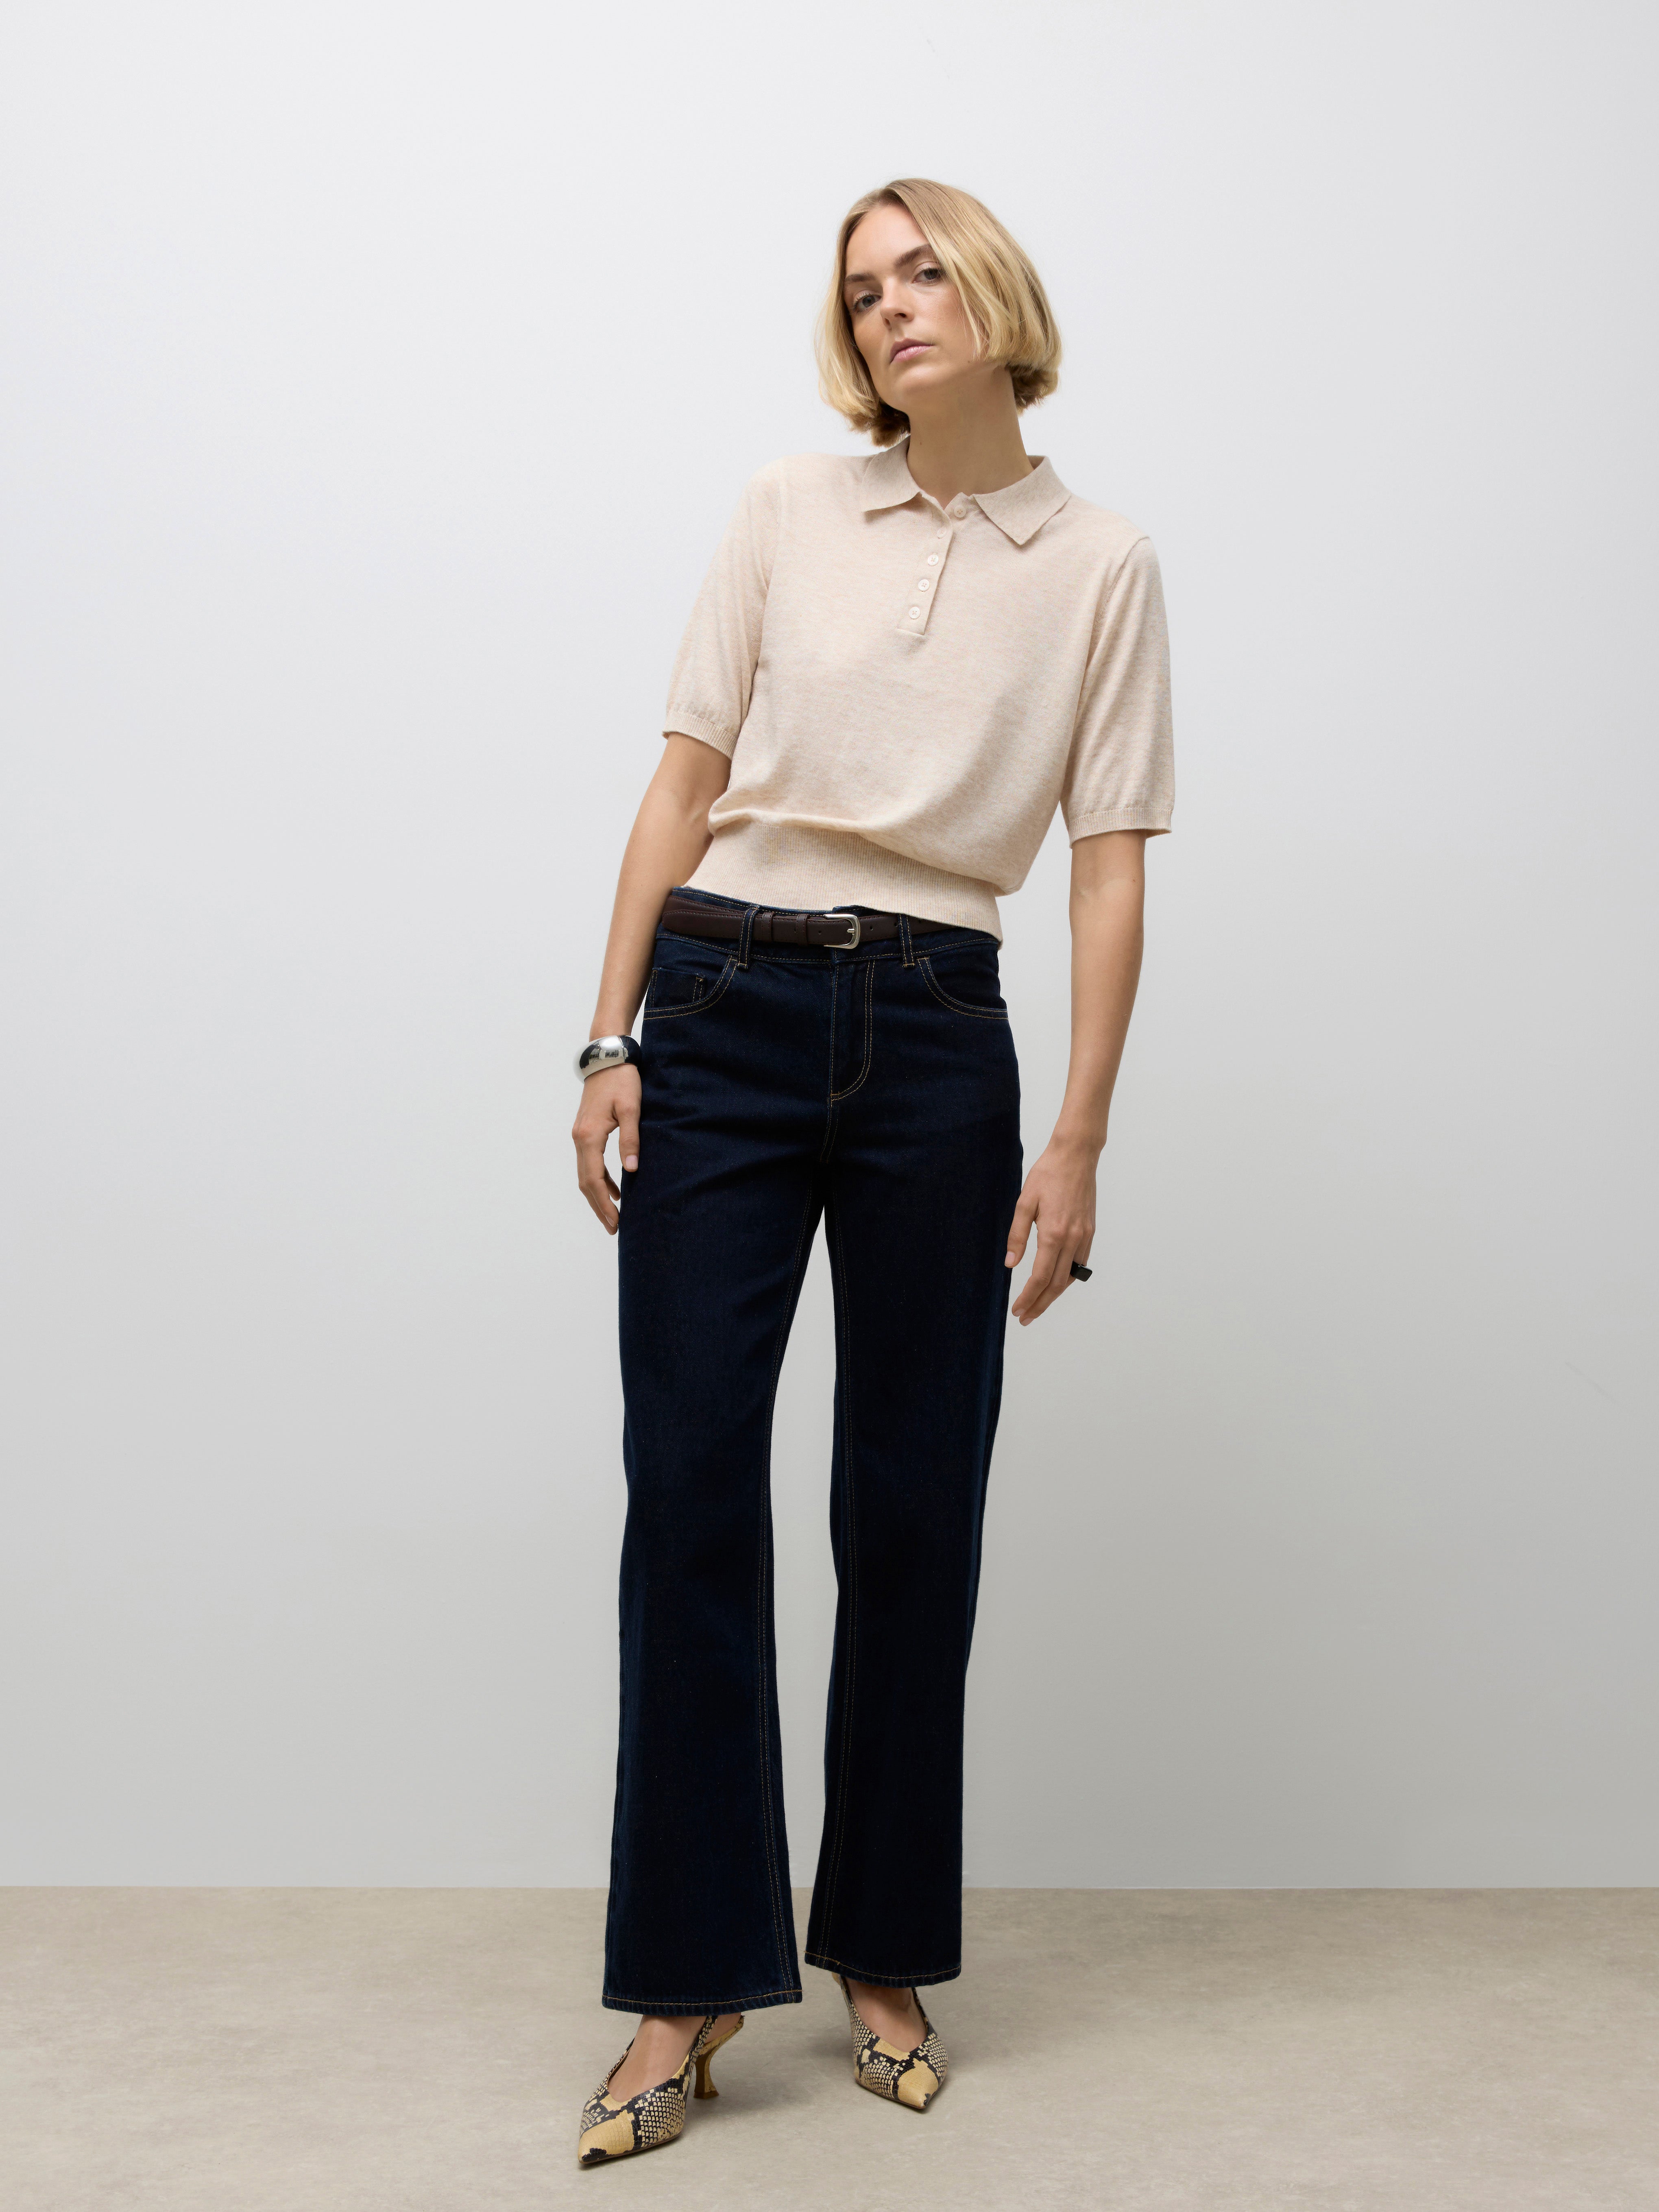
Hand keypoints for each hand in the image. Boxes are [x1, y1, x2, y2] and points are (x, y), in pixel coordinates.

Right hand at [572, 1065, 641, 1233]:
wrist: (607, 1057)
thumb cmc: (621, 1080)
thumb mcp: (632, 1109)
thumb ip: (631, 1139)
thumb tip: (631, 1169)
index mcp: (589, 1136)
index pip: (594, 1180)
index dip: (604, 1204)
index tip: (615, 1223)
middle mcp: (579, 1138)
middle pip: (585, 1182)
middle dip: (599, 1207)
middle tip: (614, 1228)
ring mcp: (580, 1134)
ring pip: (585, 1174)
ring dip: (598, 1195)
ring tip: (614, 1215)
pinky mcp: (585, 1130)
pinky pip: (589, 1162)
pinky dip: (600, 1179)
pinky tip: (615, 1188)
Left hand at [1004, 1136, 1097, 1324]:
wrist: (1076, 1156)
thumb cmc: (1047, 1175)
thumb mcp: (1024, 1202)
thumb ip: (1017, 1235)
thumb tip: (1010, 1264)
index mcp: (1053, 1234)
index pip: (1040, 1277)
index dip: (1028, 1297)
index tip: (1017, 1310)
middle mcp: (1072, 1239)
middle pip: (1056, 1284)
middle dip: (1040, 1304)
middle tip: (1025, 1318)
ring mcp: (1084, 1236)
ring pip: (1070, 1277)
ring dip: (1054, 1295)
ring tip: (1039, 1305)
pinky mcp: (1090, 1230)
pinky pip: (1080, 1263)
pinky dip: (1068, 1278)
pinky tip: (1057, 1282)